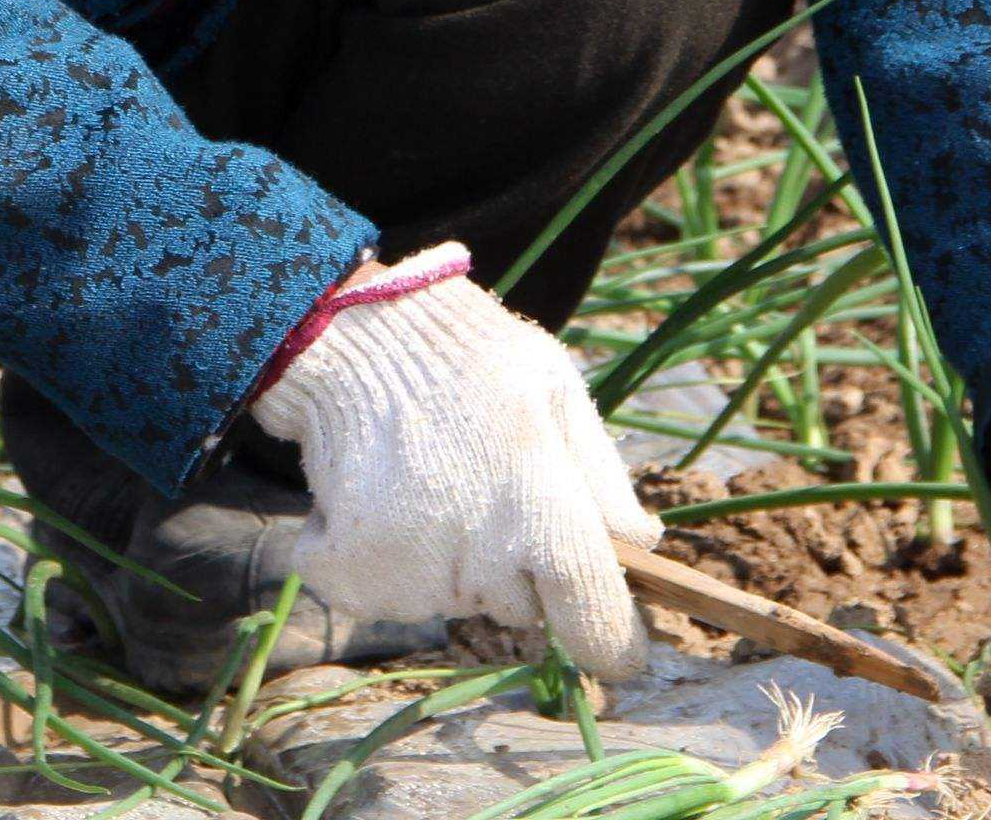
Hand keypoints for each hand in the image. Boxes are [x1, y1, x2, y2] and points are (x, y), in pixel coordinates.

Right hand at [250, 260, 658, 677]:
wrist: (347, 334)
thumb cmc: (468, 356)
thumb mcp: (554, 386)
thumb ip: (601, 474)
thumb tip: (643, 546)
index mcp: (541, 511)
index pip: (593, 615)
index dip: (613, 644)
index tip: (617, 656)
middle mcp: (480, 557)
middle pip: (522, 609)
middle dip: (516, 567)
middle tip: (484, 489)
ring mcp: (413, 575)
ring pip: (456, 601)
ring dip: (450, 562)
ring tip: (428, 479)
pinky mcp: (352, 579)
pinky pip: (388, 598)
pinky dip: (383, 563)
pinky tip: (380, 500)